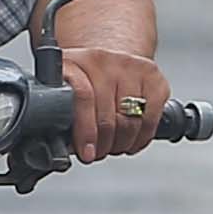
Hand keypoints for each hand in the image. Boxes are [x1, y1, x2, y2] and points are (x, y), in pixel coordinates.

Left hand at [63, 46, 173, 162]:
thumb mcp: (62, 94)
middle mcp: (103, 60)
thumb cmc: (83, 83)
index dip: (86, 131)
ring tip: (114, 146)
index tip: (87, 153)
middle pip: (108, 114)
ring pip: (131, 119)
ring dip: (123, 142)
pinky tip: (132, 139)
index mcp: (74, 63)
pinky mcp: (152, 75)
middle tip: (98, 152)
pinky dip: (143, 136)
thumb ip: (60, 115)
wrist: (107, 63)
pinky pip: (151, 117)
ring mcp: (130, 65)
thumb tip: (63, 148)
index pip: (83, 97)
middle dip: (104, 144)